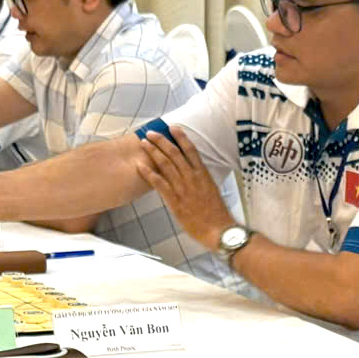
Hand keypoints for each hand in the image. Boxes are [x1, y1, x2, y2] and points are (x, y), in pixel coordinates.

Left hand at [133, 128, 235, 246]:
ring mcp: (183, 188)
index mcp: (203, 174)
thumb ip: (201, 180)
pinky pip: (159, 183)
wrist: (218, 230)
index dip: (181, 137)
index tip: (172, 128)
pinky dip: (148, 173)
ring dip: (153, 152)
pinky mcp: (174, 200)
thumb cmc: (216, 213)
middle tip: (151, 133)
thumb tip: (193, 174)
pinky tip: (140, 166)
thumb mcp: (212, 190)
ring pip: (165, 164)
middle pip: (174, 153)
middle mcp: (192, 177)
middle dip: (161, 141)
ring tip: (144, 143)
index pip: (191, 150)